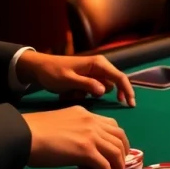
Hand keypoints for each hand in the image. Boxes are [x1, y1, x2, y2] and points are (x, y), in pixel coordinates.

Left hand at [16, 51, 134, 106]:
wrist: (39, 69)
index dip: (128, 90)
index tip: (131, 104)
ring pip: (101, 89)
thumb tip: (104, 91)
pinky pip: (92, 90)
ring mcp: (93, 73)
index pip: (120, 77)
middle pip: (113, 84)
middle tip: (95, 102)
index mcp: (98, 64)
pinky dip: (82, 94)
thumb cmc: (53, 72)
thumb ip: (87, 84)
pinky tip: (69, 93)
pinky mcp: (87, 79)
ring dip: (89, 95)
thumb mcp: (69, 79)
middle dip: (101, 94)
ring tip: (71, 94)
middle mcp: (99, 67)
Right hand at [23, 106, 129, 168]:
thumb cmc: (33, 130)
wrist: (23, 134)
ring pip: (116, 153)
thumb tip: (78, 145)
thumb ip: (74, 129)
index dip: (118, 139)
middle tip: (120, 166)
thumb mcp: (60, 121)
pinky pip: (106, 167)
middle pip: (120, 138)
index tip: (117, 151)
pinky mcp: (86, 152)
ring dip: (118, 168)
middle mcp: (92, 122)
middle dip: (123, 153)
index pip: (112, 125)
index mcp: (85, 114)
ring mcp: (91, 136)